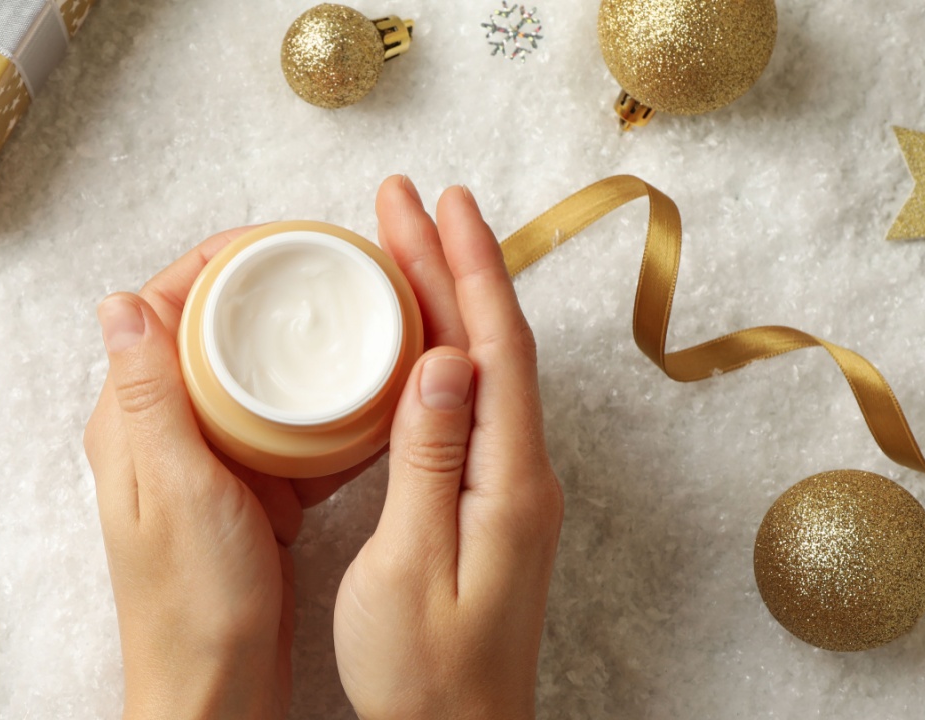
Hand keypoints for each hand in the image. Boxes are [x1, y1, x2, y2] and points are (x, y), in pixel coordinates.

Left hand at [83, 229, 376, 719]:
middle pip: (219, 336)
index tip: (286, 242)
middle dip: (274, 299)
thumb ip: (150, 396)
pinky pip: (291, 434)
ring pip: (260, 383)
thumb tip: (119, 299)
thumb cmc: (192, 603)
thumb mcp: (174, 488)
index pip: (167, 309)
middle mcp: (167, 433)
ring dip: (305, 354)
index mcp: (133, 421)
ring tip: (366, 321)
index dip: (220, 264)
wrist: (217, 692)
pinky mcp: (251, 495)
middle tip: (340, 274)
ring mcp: (213, 465)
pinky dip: (326, 414)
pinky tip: (373, 400)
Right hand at [334, 178, 564, 719]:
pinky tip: (412, 337)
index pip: (495, 348)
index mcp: (507, 482)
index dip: (468, 268)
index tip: (439, 203)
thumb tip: (443, 360)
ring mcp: (507, 487)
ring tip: (403, 243)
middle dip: (450, 264)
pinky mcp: (487, 502)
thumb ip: (427, 460)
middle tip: (404, 200)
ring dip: (445, 299)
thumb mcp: (409, 565)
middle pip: (489, 344)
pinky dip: (441, 350)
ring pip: (481, 368)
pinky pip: (469, 403)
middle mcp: (520, 473)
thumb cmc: (424, 672)